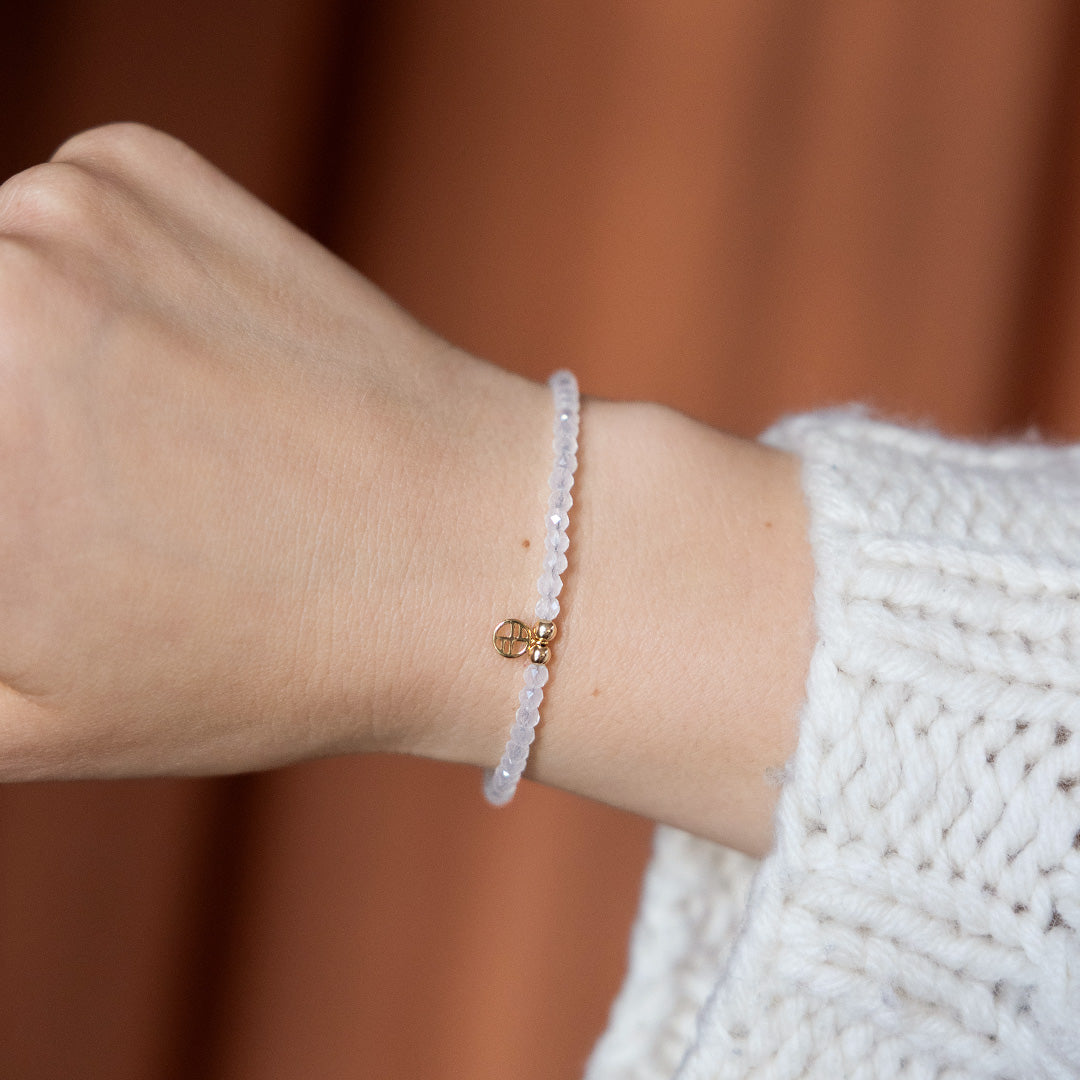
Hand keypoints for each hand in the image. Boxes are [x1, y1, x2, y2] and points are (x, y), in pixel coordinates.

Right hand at [0, 123, 545, 778]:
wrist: (472, 548)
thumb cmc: (269, 659)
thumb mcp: (34, 717)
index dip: (7, 504)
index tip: (42, 516)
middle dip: (5, 435)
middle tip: (74, 488)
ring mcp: (64, 207)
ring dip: (13, 352)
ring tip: (140, 441)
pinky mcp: (143, 166)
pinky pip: (47, 219)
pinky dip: (81, 282)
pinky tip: (182, 363)